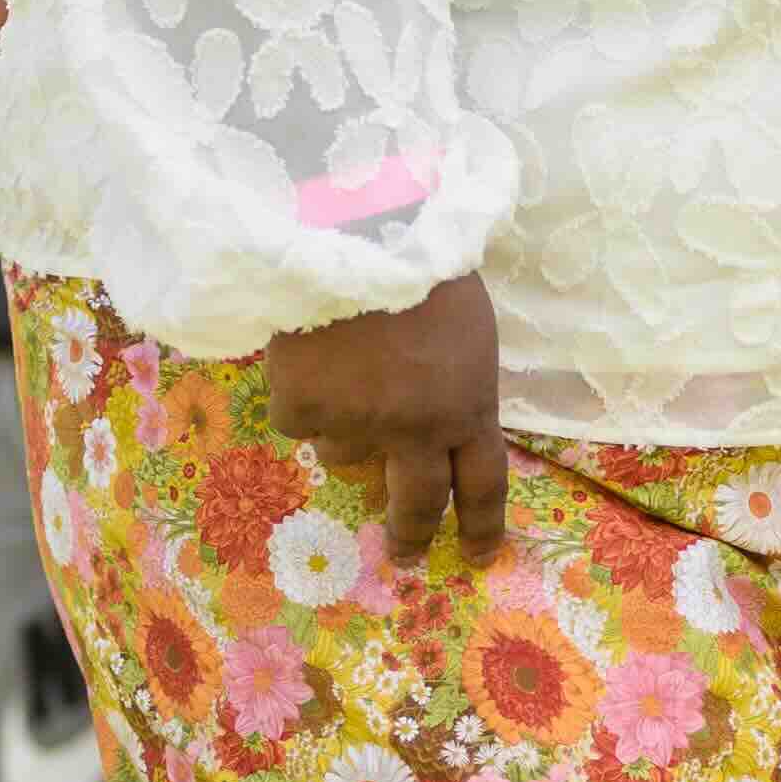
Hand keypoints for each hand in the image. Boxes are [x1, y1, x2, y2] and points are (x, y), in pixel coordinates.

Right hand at [256, 275, 508, 572]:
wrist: (355, 226)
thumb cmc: (425, 261)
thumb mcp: (467, 330)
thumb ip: (455, 387)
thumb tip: (429, 430)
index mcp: (469, 406)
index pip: (482, 485)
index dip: (479, 527)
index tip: (474, 555)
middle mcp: (416, 431)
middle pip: (415, 504)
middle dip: (409, 535)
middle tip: (402, 555)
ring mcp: (356, 425)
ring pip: (345, 455)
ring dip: (345, 426)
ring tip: (343, 366)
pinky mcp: (301, 410)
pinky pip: (298, 419)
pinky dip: (300, 394)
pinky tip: (307, 350)